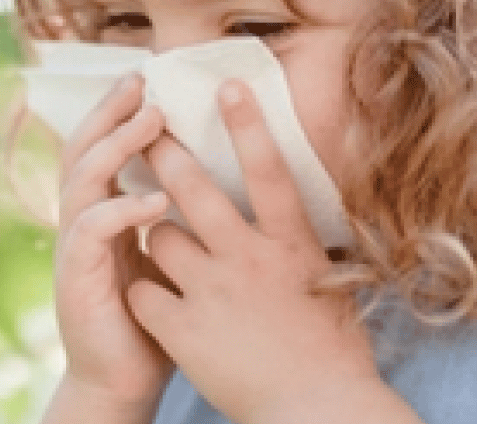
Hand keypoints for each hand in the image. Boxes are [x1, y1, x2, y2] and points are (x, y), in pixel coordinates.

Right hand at [51, 73, 174, 414]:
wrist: (125, 381)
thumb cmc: (156, 318)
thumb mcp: (170, 256)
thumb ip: (180, 216)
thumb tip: (223, 173)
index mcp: (103, 211)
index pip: (103, 147)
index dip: (119, 112)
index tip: (150, 78)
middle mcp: (82, 221)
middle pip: (83, 149)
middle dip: (110, 111)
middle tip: (141, 80)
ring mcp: (74, 248)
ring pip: (82, 179)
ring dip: (115, 145)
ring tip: (150, 120)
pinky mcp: (76, 278)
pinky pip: (90, 231)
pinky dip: (121, 209)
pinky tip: (154, 199)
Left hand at [126, 81, 383, 423]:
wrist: (318, 410)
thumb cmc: (333, 351)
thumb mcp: (328, 284)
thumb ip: (301, 246)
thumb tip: (291, 213)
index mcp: (292, 244)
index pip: (268, 170)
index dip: (247, 123)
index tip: (226, 85)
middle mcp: (249, 258)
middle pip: (194, 188)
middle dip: (163, 152)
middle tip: (146, 131)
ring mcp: (213, 292)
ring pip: (159, 235)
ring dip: (157, 235)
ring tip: (165, 247)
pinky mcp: (184, 329)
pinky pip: (143, 290)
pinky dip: (143, 291)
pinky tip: (154, 302)